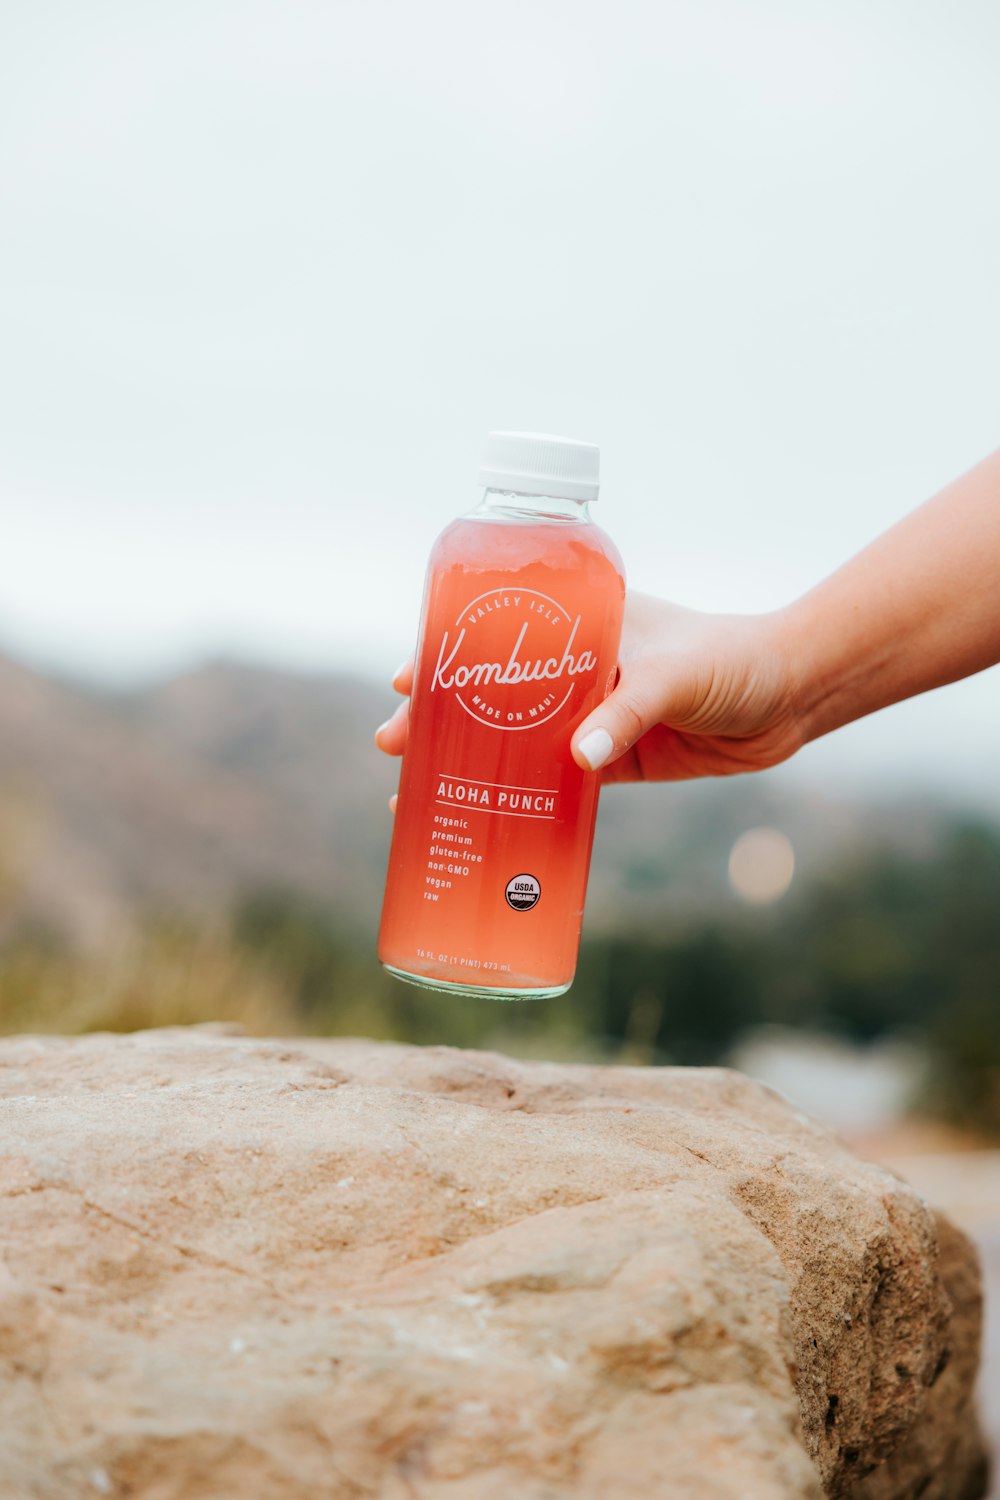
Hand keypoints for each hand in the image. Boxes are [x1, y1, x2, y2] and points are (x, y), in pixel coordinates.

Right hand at [374, 593, 802, 787]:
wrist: (791, 695)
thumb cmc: (733, 658)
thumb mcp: (675, 675)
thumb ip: (626, 712)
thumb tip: (577, 759)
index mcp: (579, 623)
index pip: (494, 633)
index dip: (444, 656)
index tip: (404, 680)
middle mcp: (576, 668)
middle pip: (490, 692)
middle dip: (440, 719)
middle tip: (394, 746)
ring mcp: (591, 715)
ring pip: (513, 741)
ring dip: (468, 763)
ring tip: (415, 792)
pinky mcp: (613, 760)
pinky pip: (555, 782)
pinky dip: (518, 799)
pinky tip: (481, 819)